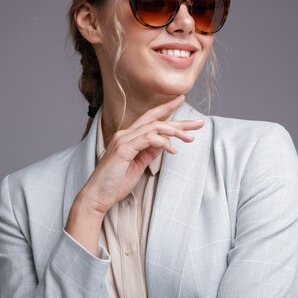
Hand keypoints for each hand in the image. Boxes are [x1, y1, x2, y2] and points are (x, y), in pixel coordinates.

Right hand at [78, 95, 203, 218]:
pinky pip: (148, 139)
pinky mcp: (123, 149)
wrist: (98, 196)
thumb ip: (149, 152)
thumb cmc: (116, 182)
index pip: (150, 118)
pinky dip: (163, 142)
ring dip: (175, 131)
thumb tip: (165, 142)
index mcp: (128, 137)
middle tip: (199, 123)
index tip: (182, 101)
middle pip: (156, 119)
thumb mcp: (138, 165)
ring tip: (189, 139)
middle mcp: (125, 134)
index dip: (167, 108)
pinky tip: (172, 150)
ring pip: (154, 127)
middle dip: (179, 120)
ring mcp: (123, 140)